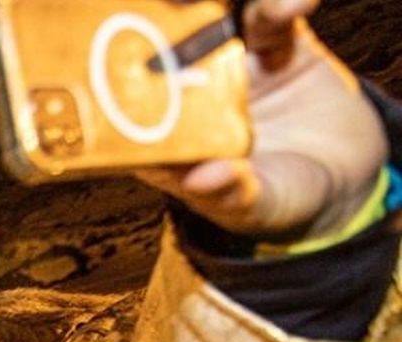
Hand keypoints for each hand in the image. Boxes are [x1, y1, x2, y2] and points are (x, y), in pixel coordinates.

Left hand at [137, 0, 385, 240]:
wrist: (341, 172)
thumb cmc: (279, 196)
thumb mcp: (254, 207)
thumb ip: (230, 194)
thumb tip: (201, 180)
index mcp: (162, 138)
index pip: (122, 106)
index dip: (114, 82)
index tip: (126, 66)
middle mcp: (185, 93)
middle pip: (156, 49)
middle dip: (155, 24)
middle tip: (167, 12)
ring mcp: (226, 63)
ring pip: (208, 21)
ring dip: (211, 7)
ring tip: (243, 10)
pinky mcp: (272, 43)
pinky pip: (268, 16)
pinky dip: (280, 6)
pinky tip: (296, 6)